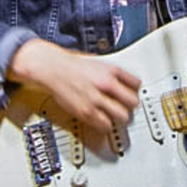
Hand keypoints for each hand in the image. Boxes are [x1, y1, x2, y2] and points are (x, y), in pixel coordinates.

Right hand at [10, 38, 141, 132]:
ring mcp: (96, 99)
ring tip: (114, 116)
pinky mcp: (86, 112)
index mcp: (111, 70)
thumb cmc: (69, 65)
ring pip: (122, 116)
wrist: (51, 68)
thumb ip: (110, 72)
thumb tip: (122, 82)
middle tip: (124, 107)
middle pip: (133, 102)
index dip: (135, 90)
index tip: (131, 94)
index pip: (136, 84)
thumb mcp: (96, 61)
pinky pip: (105, 125)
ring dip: (119, 117)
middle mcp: (106, 84)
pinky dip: (106, 125)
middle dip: (129, 106)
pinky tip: (102, 121)